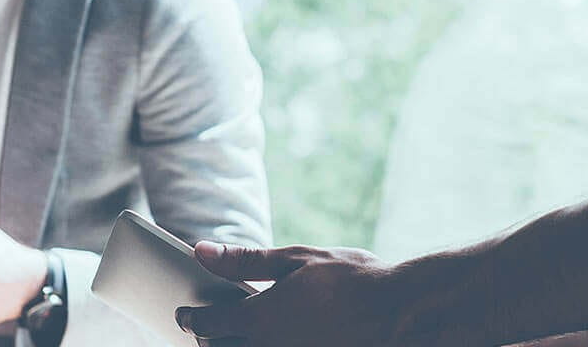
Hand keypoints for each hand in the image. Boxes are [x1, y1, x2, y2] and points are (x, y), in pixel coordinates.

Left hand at [174, 242, 411, 346]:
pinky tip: (275, 336)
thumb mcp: (297, 259)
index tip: (183, 312)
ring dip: (234, 345)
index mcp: (260, 319)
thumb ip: (245, 260)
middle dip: (207, 340)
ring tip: (237, 333)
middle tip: (206, 327)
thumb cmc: (354, 280)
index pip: (207, 324)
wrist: (403, 314)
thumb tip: (200, 251)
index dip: (190, 317)